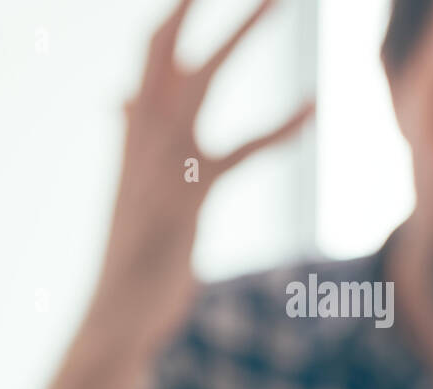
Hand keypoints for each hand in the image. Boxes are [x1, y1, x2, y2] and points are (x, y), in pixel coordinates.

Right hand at [93, 0, 314, 360]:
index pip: (150, 53)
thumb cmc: (129, 251)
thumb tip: (118, 98)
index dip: (175, 14)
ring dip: (243, 32)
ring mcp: (164, 164)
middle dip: (199, 4)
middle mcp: (143, 138)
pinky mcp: (190, 197)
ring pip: (205, 79)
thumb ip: (129, 136)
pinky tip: (316, 105)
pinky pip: (242, 150)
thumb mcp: (128, 183)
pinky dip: (282, 127)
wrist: (115, 314)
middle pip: (170, 50)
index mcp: (133, 133)